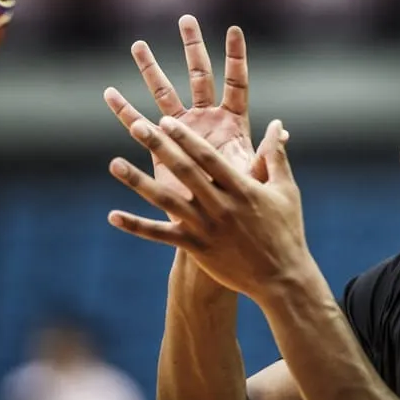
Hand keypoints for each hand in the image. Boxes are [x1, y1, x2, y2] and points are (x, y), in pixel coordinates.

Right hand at [103, 15, 263, 211]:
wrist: (217, 226)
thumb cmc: (243, 204)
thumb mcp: (255, 176)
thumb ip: (266, 154)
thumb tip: (284, 131)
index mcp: (233, 122)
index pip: (236, 82)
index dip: (236, 57)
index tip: (234, 30)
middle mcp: (207, 119)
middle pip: (198, 76)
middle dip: (192, 48)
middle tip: (186, 19)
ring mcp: (182, 131)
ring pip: (164, 93)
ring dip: (151, 70)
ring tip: (138, 45)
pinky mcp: (161, 147)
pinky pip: (138, 125)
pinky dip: (124, 111)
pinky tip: (109, 94)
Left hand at [107, 116, 318, 301]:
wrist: (281, 278)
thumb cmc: (286, 231)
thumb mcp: (286, 190)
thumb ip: (276, 156)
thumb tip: (278, 124)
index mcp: (242, 189)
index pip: (208, 158)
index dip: (186, 138)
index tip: (166, 121)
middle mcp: (220, 206)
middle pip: (184, 171)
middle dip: (160, 147)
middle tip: (138, 127)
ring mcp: (206, 228)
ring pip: (166, 201)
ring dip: (138, 182)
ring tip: (115, 164)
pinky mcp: (196, 248)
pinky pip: (161, 236)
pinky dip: (136, 226)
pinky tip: (113, 215)